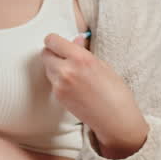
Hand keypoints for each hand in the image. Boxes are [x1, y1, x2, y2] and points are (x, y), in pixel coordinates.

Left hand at [41, 32, 147, 151]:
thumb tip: (75, 40)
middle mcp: (66, 71)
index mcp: (80, 58)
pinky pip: (52, 82)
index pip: (52, 41)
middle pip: (45, 54)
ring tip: (72, 72)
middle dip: (53, 53)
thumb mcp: (103, 65)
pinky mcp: (58, 97)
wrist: (114, 119)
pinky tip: (73, 84)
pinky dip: (58, 79)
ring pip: (47, 68)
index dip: (55, 41)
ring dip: (55, 66)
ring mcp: (60, 85)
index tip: (60, 43)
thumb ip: (84, 52)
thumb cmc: (115, 92)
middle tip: (65, 57)